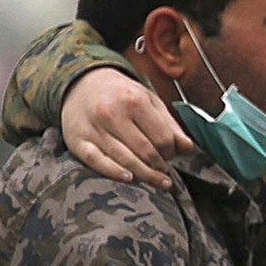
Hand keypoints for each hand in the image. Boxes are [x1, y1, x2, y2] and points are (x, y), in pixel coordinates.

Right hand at [63, 67, 189, 189]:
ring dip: (145, 174)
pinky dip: (114, 172)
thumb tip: (188, 147)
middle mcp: (111, 113)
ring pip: (125, 159)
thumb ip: (169, 124)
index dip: (171, 151)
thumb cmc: (121, 94)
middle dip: (159, 165)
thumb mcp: (149, 100)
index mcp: (133, 101)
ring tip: (159, 181)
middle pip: (145, 151)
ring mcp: (93, 128)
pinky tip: (129, 178)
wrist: (80, 84)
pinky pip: (98, 162)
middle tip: (164, 170)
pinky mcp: (77, 141)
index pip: (162, 138)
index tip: (171, 154)